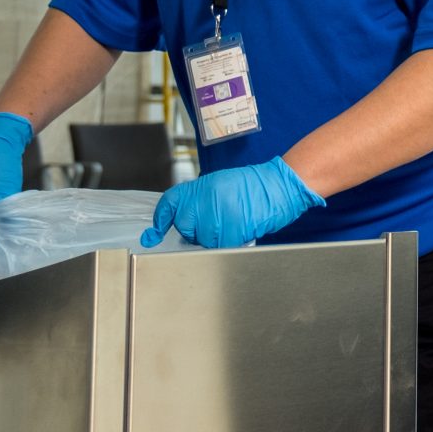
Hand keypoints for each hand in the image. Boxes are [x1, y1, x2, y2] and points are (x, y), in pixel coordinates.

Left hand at [142, 158, 322, 249]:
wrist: (279, 185)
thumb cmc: (253, 187)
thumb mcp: (220, 185)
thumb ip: (199, 200)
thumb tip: (183, 220)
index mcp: (200, 186)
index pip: (170, 204)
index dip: (160, 220)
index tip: (153, 235)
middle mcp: (205, 198)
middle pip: (186, 228)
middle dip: (198, 231)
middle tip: (218, 222)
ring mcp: (217, 213)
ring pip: (204, 240)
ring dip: (216, 238)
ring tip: (234, 222)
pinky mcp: (231, 227)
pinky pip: (221, 246)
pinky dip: (230, 243)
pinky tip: (241, 230)